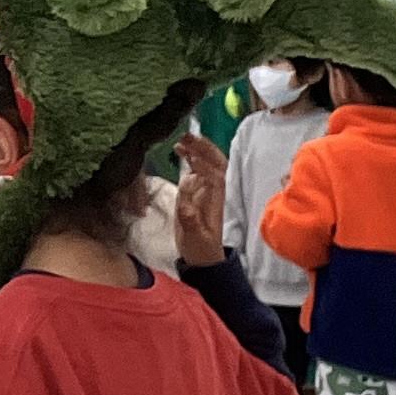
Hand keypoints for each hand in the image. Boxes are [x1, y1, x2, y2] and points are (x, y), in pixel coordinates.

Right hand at [170, 124, 227, 265]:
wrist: (201, 258)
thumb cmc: (201, 248)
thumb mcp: (196, 237)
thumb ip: (190, 220)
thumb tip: (185, 205)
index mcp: (216, 199)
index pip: (216, 175)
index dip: (205, 164)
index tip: (190, 155)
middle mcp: (213, 191)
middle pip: (214, 163)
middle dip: (203, 148)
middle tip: (187, 136)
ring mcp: (204, 189)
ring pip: (205, 163)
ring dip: (196, 148)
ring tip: (181, 138)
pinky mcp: (195, 190)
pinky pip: (195, 168)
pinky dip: (189, 156)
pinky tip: (179, 148)